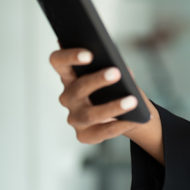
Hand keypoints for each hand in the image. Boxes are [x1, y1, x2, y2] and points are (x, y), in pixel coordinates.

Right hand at [49, 48, 162, 162]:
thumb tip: (122, 70)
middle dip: (97, 80)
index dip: (69, 56)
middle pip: (77, 88)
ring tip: (132, 100)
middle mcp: (68, 97)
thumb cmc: (118, 88)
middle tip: (116, 72)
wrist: (129, 114)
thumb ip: (116, 67)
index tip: (89, 54)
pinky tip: (131, 120)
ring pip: (89, 114)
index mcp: (70, 76)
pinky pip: (100, 132)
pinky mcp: (83, 135)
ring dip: (112, 107)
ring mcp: (74, 118)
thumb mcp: (118, 74)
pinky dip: (117, 126)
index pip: (58, 61)